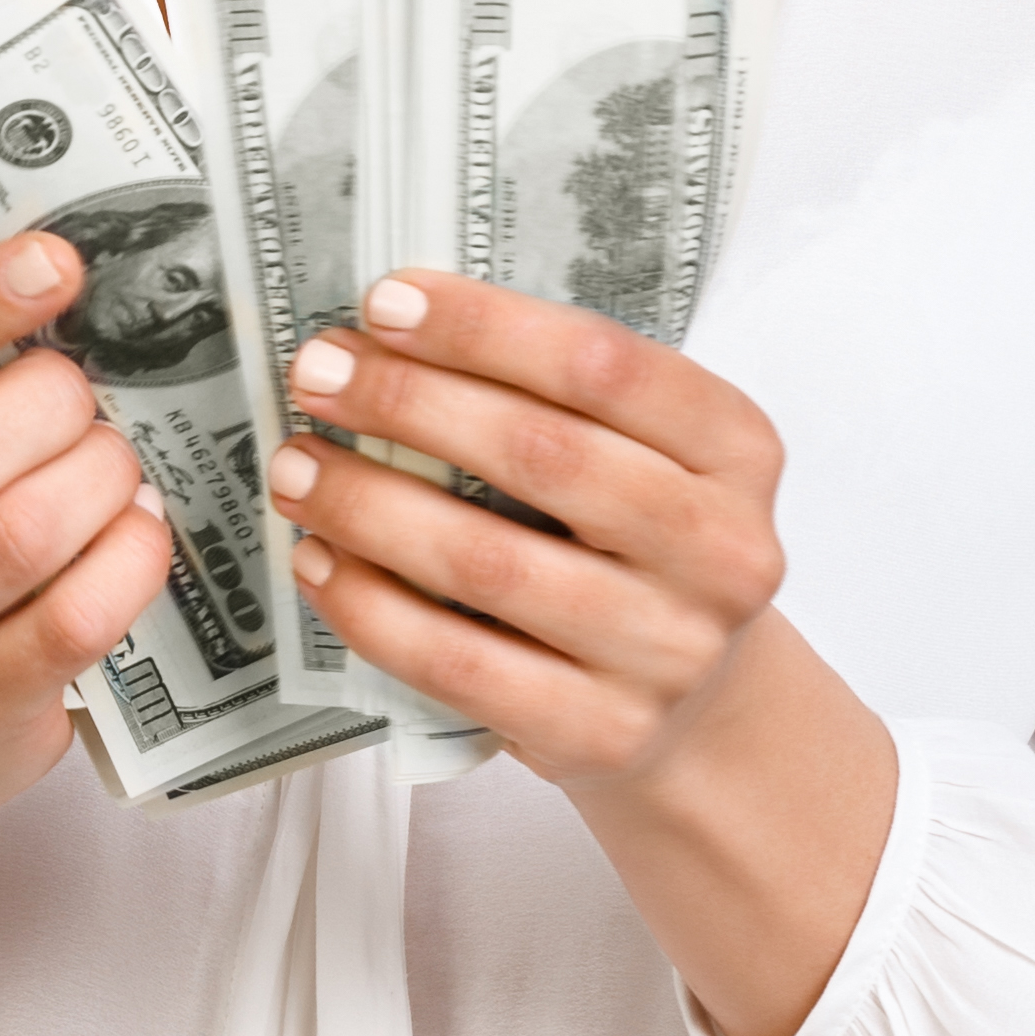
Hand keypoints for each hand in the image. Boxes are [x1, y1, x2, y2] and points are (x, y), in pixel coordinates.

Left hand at [269, 270, 896, 1035]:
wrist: (700, 706)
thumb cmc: (641, 545)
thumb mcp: (647, 454)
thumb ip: (557, 395)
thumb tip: (390, 335)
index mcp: (738, 447)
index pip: (604, 364)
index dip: (485, 327)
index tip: (385, 303)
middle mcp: (723, 549)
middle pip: (543, 455)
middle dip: (409, 404)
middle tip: (316, 375)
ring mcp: (666, 651)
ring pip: (487, 563)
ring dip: (369, 505)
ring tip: (297, 468)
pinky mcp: (601, 732)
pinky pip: (459, 664)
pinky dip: (373, 608)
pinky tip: (320, 563)